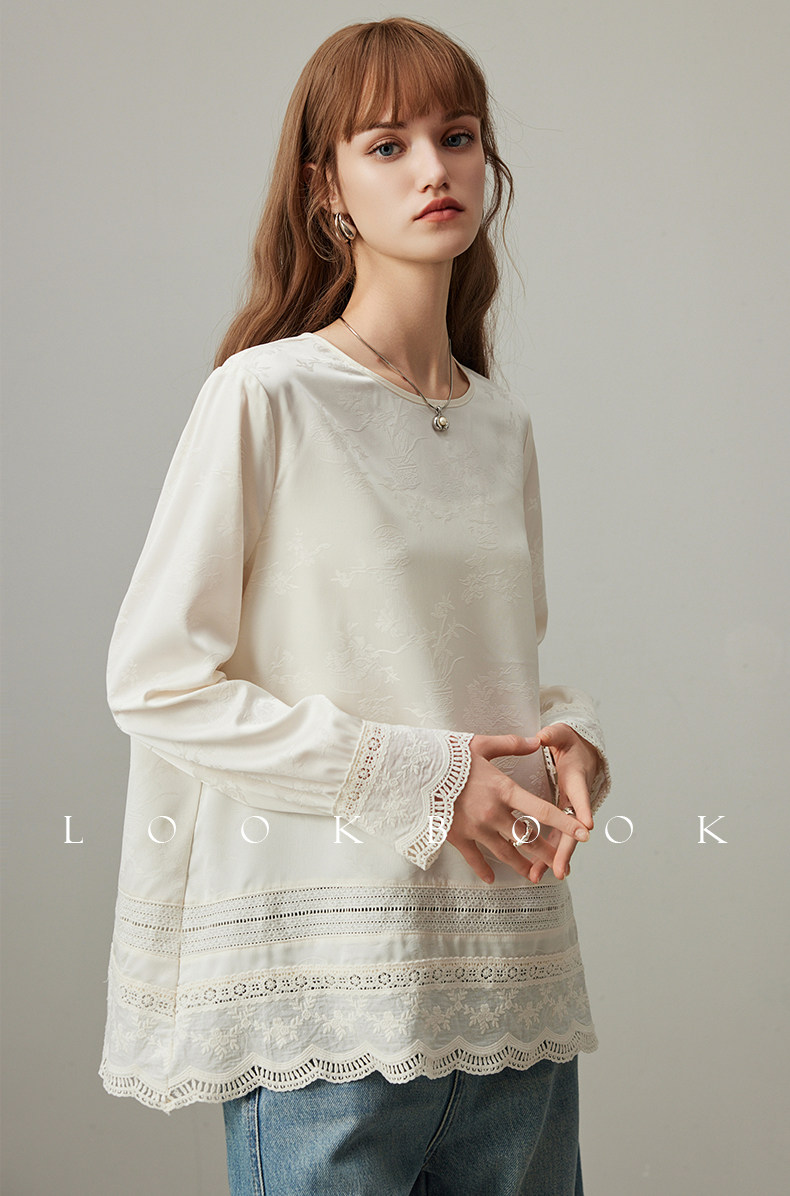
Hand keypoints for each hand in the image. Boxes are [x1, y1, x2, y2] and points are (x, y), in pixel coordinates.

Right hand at [446, 734, 590, 884]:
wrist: (414, 772)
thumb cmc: (449, 756)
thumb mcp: (481, 745)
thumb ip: (511, 745)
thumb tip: (536, 741)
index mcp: (503, 789)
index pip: (542, 810)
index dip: (565, 823)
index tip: (584, 834)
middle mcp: (493, 813)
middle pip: (528, 838)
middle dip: (548, 852)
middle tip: (562, 863)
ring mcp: (476, 828)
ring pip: (506, 853)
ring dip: (523, 865)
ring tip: (535, 874)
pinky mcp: (457, 837)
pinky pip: (475, 859)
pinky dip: (484, 871)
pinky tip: (491, 880)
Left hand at [526, 724, 599, 883]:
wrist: (581, 751)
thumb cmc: (569, 743)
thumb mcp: (561, 734)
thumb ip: (554, 735)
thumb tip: (544, 736)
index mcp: (576, 779)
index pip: (580, 796)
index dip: (583, 810)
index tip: (587, 826)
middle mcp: (575, 799)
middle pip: (572, 828)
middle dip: (566, 849)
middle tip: (559, 868)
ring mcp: (569, 809)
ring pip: (564, 837)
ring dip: (554, 857)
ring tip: (541, 875)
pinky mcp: (560, 816)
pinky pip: (555, 836)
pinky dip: (548, 853)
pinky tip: (536, 869)